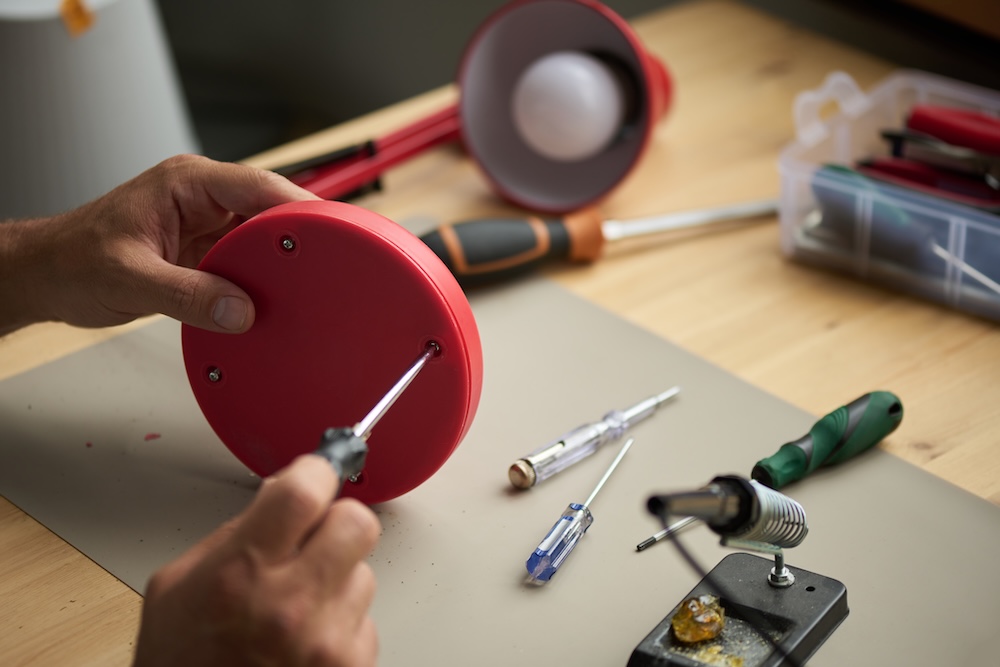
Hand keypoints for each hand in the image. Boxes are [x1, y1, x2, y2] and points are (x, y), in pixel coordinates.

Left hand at [0, 154, 318, 334]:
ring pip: (263, 237)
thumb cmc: (72, 261)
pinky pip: (248, 261)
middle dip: (301, 235)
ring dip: (283, 260)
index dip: (298, 206)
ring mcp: (207, 224)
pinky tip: (277, 297)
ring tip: (309, 283)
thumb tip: (239, 311)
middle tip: (329, 264)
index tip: (329, 231)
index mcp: (187, 183)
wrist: (47, 276)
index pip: (257, 186)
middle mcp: (202, 198)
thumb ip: (187, 295)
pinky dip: (264, 279)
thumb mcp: (130, 279)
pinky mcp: (207, 251)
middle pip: (270, 209)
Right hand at [133, 455, 380, 666]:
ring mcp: (327, 642)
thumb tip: (285, 492)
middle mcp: (290, 605)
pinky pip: (365, 621)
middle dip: (338, 522)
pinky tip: (306, 641)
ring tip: (296, 607)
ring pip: (365, 572)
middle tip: (314, 538)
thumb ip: (237, 533)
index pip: (305, 490)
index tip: (314, 474)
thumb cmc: (181, 664)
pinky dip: (342, 624)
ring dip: (338, 580)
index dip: (315, 472)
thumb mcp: (179, 585)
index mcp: (241, 574)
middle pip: (359, 522)